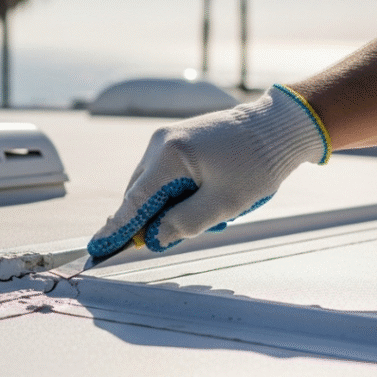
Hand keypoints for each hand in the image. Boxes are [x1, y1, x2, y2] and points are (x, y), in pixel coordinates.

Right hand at [88, 85, 329, 258]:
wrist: (279, 126)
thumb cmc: (257, 163)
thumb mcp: (224, 203)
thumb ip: (184, 223)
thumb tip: (154, 238)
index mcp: (170, 156)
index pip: (134, 202)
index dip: (116, 230)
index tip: (97, 250)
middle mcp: (160, 143)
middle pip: (139, 194)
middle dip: (147, 221)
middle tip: (161, 243)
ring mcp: (167, 139)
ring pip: (152, 185)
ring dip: (167, 208)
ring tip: (207, 214)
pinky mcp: (178, 140)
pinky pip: (164, 175)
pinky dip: (175, 194)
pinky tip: (204, 198)